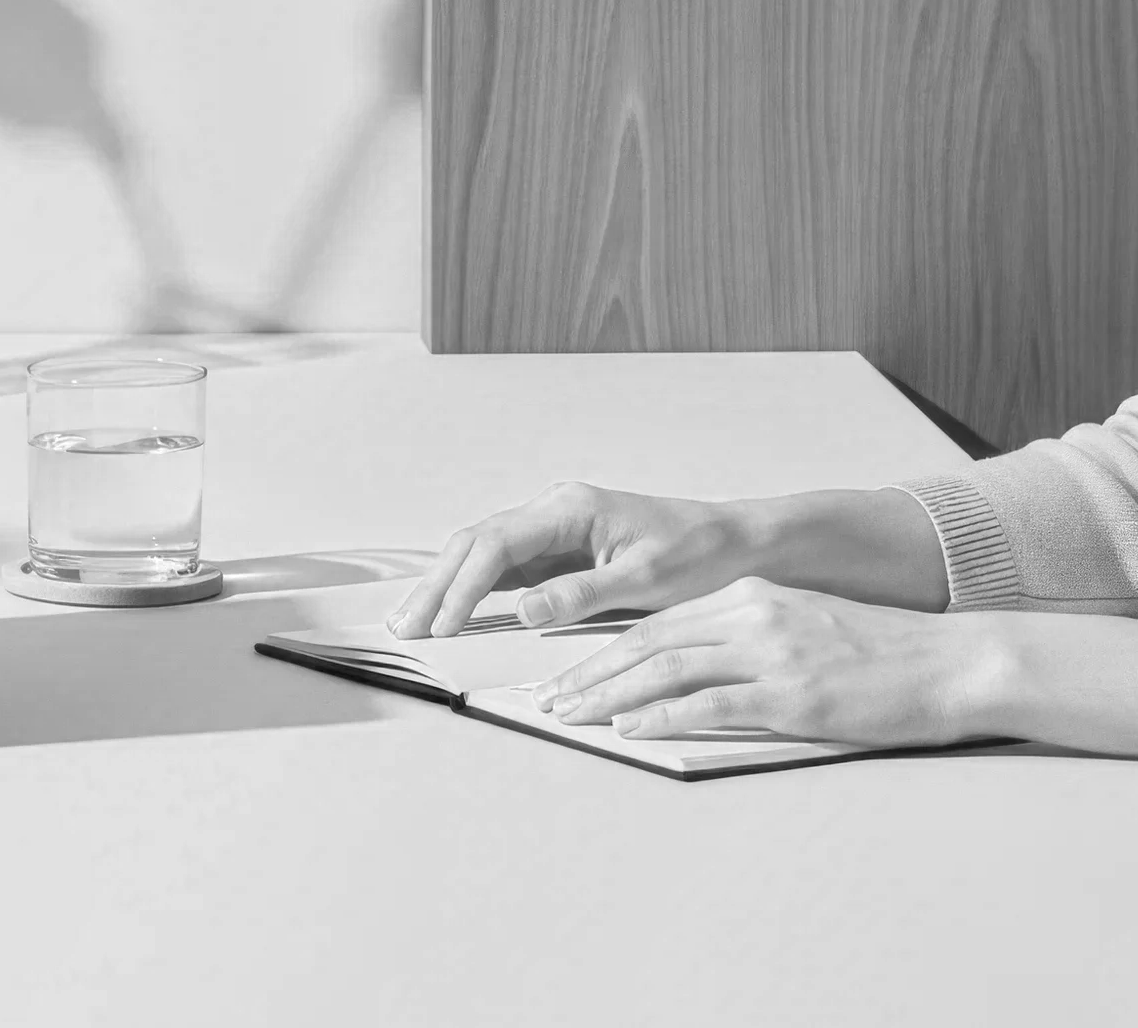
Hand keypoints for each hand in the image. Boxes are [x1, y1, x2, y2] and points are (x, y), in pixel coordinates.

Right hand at [388, 482, 756, 637]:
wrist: (734, 543)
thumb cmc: (699, 555)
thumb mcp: (646, 580)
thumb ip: (580, 594)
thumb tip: (520, 610)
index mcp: (569, 509)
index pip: (496, 546)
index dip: (462, 587)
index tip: (442, 626)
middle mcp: (552, 511)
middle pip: (474, 544)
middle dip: (435, 585)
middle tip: (402, 626)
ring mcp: (551, 529)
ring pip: (480, 553)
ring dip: (445, 586)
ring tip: (411, 621)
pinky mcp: (557, 550)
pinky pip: (501, 567)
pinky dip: (471, 589)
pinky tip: (450, 612)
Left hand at [528, 577, 1000, 746]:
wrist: (953, 662)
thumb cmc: (882, 654)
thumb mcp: (802, 625)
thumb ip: (748, 638)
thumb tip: (696, 670)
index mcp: (747, 596)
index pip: (656, 623)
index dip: (603, 650)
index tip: (566, 674)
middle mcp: (750, 615)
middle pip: (647, 643)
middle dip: (589, 672)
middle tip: (548, 699)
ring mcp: (771, 653)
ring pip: (667, 670)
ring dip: (609, 695)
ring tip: (571, 716)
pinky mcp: (793, 693)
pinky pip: (711, 704)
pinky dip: (662, 717)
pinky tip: (631, 730)